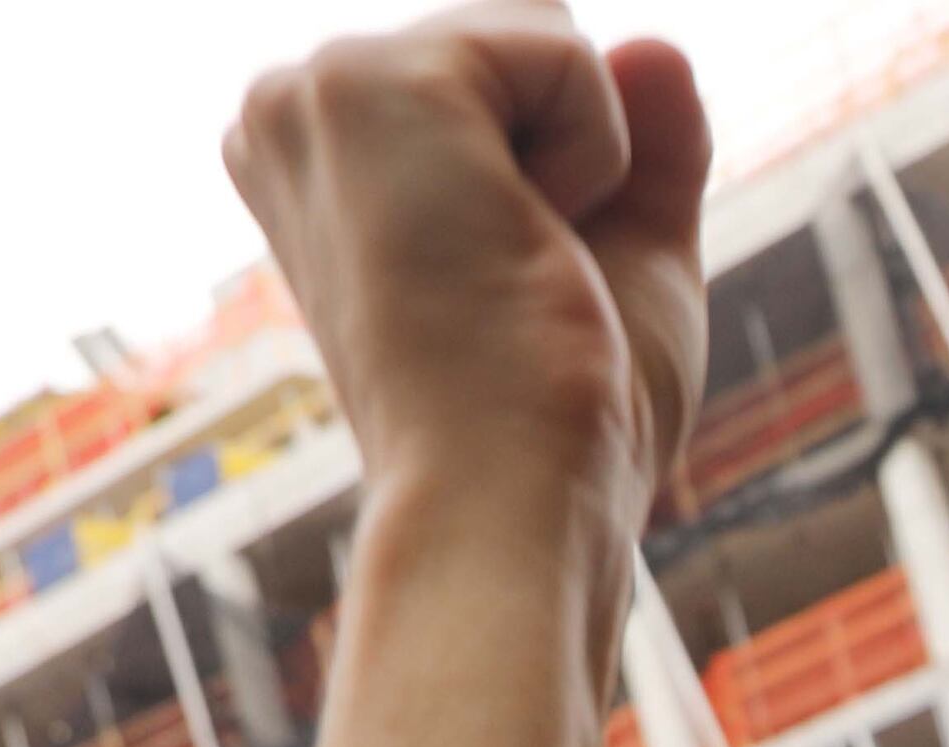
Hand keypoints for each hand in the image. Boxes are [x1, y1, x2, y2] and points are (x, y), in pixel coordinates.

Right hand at [223, 6, 708, 552]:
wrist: (513, 498)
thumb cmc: (567, 414)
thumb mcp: (627, 253)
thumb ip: (648, 145)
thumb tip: (657, 43)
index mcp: (320, 149)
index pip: (502, 67)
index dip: (567, 166)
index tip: (513, 274)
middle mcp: (291, 105)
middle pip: (523, 30)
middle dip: (578, 150)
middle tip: (523, 275)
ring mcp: (314, 87)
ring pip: (545, 31)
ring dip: (588, 156)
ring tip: (518, 258)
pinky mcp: (368, 83)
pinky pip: (568, 51)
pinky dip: (596, 153)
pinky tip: (528, 240)